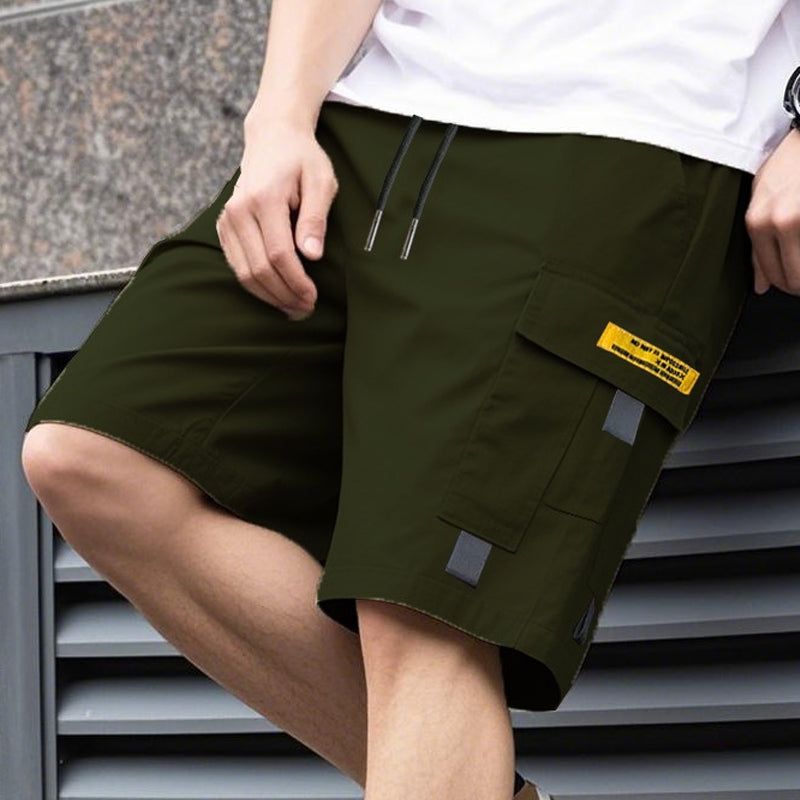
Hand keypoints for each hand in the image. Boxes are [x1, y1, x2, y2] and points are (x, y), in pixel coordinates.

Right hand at [216, 112, 338, 319]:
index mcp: (264, 199)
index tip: (313, 297)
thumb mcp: (321, 181)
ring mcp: (227, 219)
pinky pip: (236, 266)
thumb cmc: (302, 160)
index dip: (296, 282)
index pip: (278, 254)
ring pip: (244, 273)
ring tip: (294, 308)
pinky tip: (276, 294)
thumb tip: (312, 255)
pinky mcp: (224, 227)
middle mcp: (239, 210)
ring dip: (270, 296)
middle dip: (284, 295)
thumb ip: (316, 218)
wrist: (272, 138)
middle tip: (306, 310)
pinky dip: (256, 286)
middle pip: (259, 268)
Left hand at [745, 126, 799, 295]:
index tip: (789, 284)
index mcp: (758, 221)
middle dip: (798, 283)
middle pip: (791, 277)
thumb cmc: (788, 163)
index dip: (781, 284)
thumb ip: (758, 245)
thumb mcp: (761, 200)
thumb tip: (760, 286)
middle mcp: (780, 222)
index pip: (768, 272)